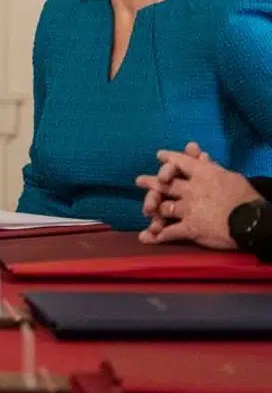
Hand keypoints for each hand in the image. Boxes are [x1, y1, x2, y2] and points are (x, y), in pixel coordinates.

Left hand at [137, 148, 262, 249]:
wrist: (251, 221)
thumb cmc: (245, 198)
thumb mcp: (231, 177)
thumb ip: (212, 167)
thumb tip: (200, 154)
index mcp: (202, 174)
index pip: (181, 161)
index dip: (169, 158)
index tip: (160, 156)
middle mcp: (190, 190)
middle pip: (165, 184)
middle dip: (151, 182)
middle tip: (139, 180)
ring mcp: (187, 209)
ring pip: (163, 208)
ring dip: (152, 209)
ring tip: (145, 210)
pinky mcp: (188, 228)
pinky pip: (169, 232)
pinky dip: (156, 236)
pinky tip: (147, 238)